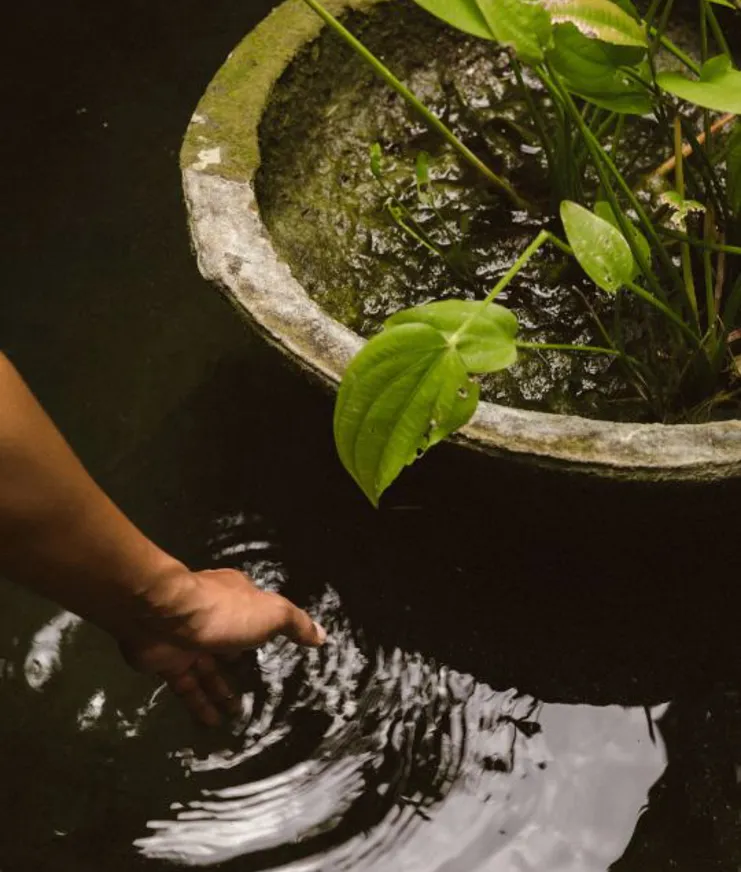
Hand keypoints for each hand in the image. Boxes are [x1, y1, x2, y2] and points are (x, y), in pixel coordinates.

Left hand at [121, 568, 325, 725]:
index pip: (253, 614)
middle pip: (228, 643)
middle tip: (253, 691)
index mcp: (237, 598)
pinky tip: (210, 723)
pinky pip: (186, 686)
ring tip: (236, 715)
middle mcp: (212, 617)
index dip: (261, 632)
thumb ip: (296, 624)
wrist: (161, 615)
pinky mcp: (167, 662)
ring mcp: (187, 639)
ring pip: (207, 669)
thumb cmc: (224, 612)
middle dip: (238, 665)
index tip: (270, 652)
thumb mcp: (271, 613)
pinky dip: (198, 704)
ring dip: (221, 691)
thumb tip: (322, 635)